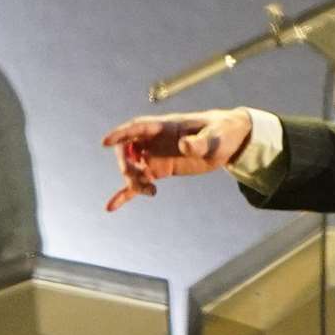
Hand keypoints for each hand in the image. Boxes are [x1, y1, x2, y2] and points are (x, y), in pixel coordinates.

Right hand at [101, 108, 252, 210]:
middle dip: (127, 165)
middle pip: (127, 151)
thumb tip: (184, 146)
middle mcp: (154, 141)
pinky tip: (111, 207)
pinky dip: (126, 194)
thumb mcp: (215, 136)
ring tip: (150, 191)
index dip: (120, 134)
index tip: (105, 143)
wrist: (229, 141)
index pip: (136, 128)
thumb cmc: (222, 132)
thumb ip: (199, 142)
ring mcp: (155, 156)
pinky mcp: (161, 170)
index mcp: (165, 127)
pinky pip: (139, 182)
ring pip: (133, 169)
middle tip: (140, 179)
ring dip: (132, 181)